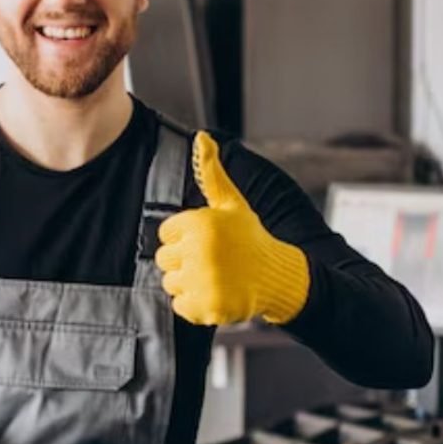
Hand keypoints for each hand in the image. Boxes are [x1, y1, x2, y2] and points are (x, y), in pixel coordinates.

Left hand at [154, 131, 308, 325]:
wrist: (279, 276)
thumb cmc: (250, 238)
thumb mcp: (231, 204)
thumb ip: (211, 173)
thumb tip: (202, 137)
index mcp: (200, 224)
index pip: (165, 233)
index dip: (183, 237)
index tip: (206, 240)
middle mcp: (200, 251)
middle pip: (163, 259)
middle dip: (184, 260)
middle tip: (212, 260)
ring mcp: (202, 280)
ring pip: (169, 283)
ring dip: (188, 283)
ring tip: (215, 276)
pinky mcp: (205, 306)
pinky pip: (179, 306)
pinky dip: (194, 304)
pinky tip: (215, 293)